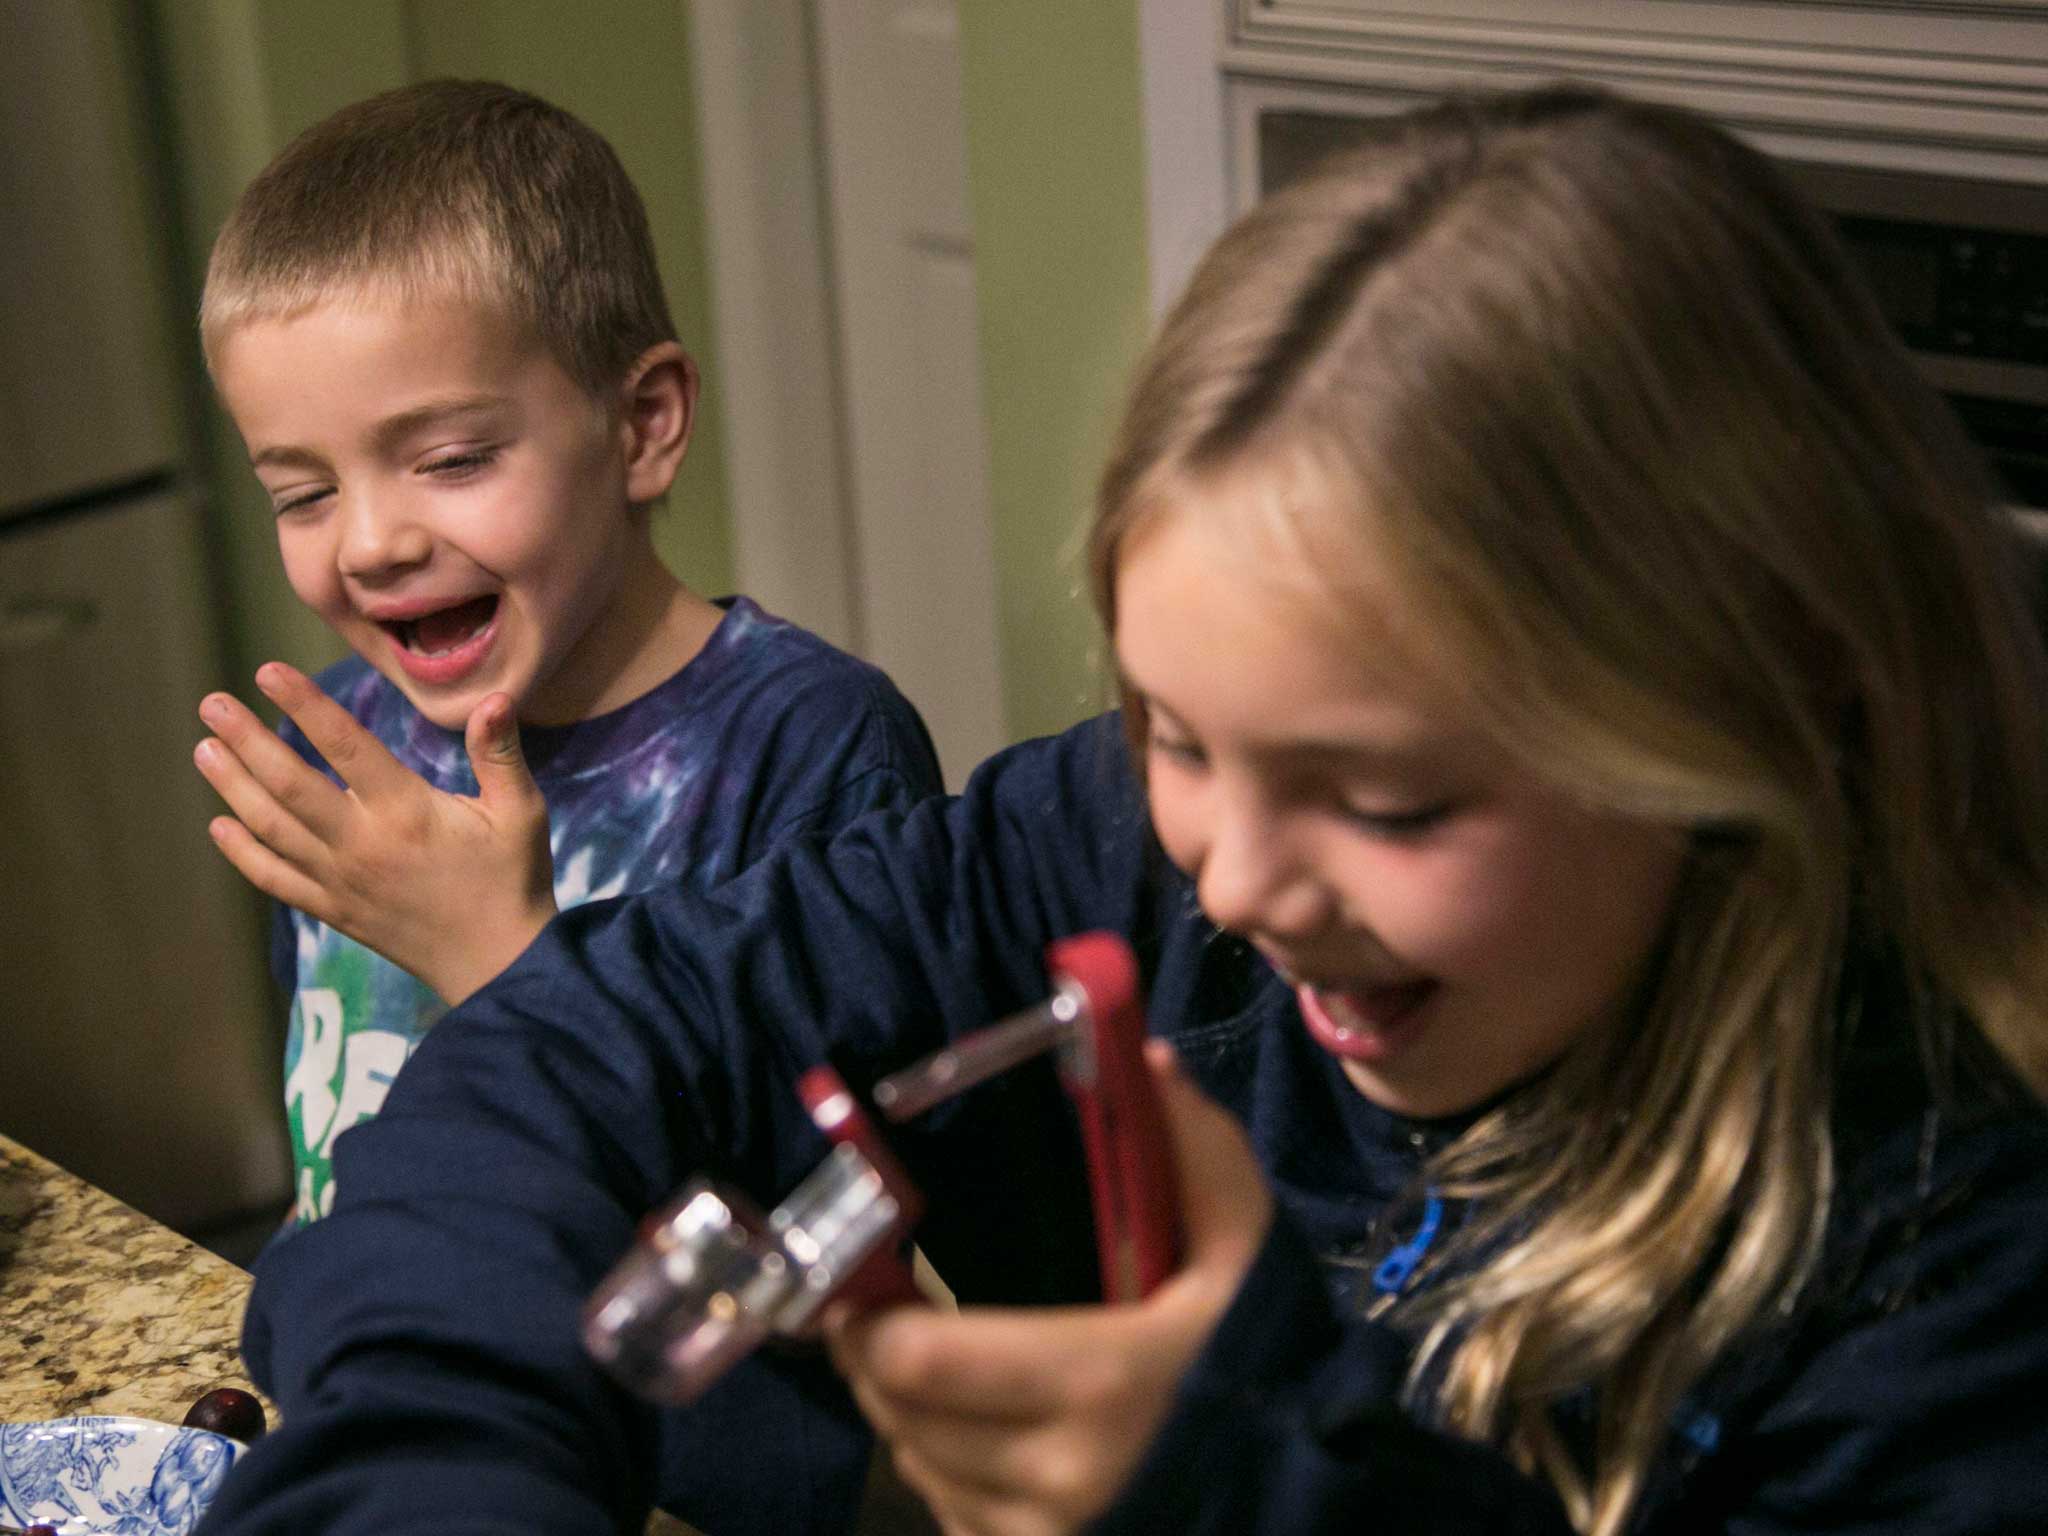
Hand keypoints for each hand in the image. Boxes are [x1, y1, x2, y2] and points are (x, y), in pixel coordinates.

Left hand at [194, 661, 555, 1004]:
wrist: (499, 965)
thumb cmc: (512, 880)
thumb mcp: (521, 812)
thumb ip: (500, 754)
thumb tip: (494, 697)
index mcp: (406, 812)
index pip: (344, 746)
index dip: (304, 706)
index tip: (268, 672)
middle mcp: (362, 843)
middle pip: (288, 784)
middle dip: (246, 741)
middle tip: (212, 705)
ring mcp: (341, 881)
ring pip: (271, 828)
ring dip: (233, 787)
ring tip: (204, 749)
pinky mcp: (334, 910)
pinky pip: (276, 879)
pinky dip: (242, 854)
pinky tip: (218, 827)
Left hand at [824, 1043, 1273, 1535]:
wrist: (1313, 1477)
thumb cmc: (1268, 1348)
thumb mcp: (1245, 1238)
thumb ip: (1194, 1149)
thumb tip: (1145, 1057)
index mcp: (1097, 1377)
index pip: (922, 1362)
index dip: (864, 1325)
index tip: (849, 1284)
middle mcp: (1060, 1474)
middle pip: (904, 1418)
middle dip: (874, 1364)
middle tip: (871, 1317)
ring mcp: (1052, 1534)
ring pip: (925, 1472)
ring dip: (907, 1420)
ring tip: (918, 1369)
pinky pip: (958, 1522)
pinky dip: (948, 1474)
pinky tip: (969, 1434)